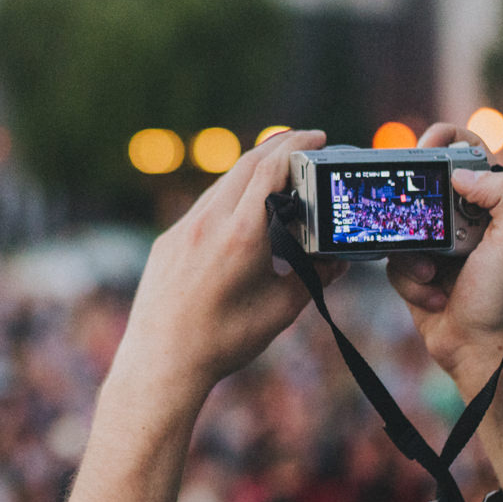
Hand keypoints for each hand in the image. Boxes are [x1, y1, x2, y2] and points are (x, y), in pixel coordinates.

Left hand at [112, 129, 338, 399]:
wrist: (161, 362)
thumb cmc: (223, 341)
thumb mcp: (281, 310)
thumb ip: (315, 279)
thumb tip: (340, 261)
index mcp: (240, 235)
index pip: (270, 170)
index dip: (298, 147)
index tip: (319, 139)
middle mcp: (208, 223)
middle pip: (246, 164)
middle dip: (279, 147)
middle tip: (307, 143)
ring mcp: (183, 229)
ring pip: (223, 183)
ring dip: (253, 170)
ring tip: (280, 173)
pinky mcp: (168, 242)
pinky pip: (203, 206)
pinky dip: (230, 194)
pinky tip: (243, 209)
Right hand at [386, 123, 502, 390]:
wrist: (481, 350)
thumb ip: (502, 194)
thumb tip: (459, 172)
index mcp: (490, 202)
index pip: (466, 150)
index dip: (444, 139)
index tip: (427, 148)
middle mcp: (462, 217)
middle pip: (422, 181)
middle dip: (416, 202)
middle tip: (420, 220)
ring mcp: (435, 243)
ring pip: (402, 223)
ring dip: (414, 253)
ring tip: (435, 275)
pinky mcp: (413, 268)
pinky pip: (393, 259)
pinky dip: (409, 279)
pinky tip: (433, 297)